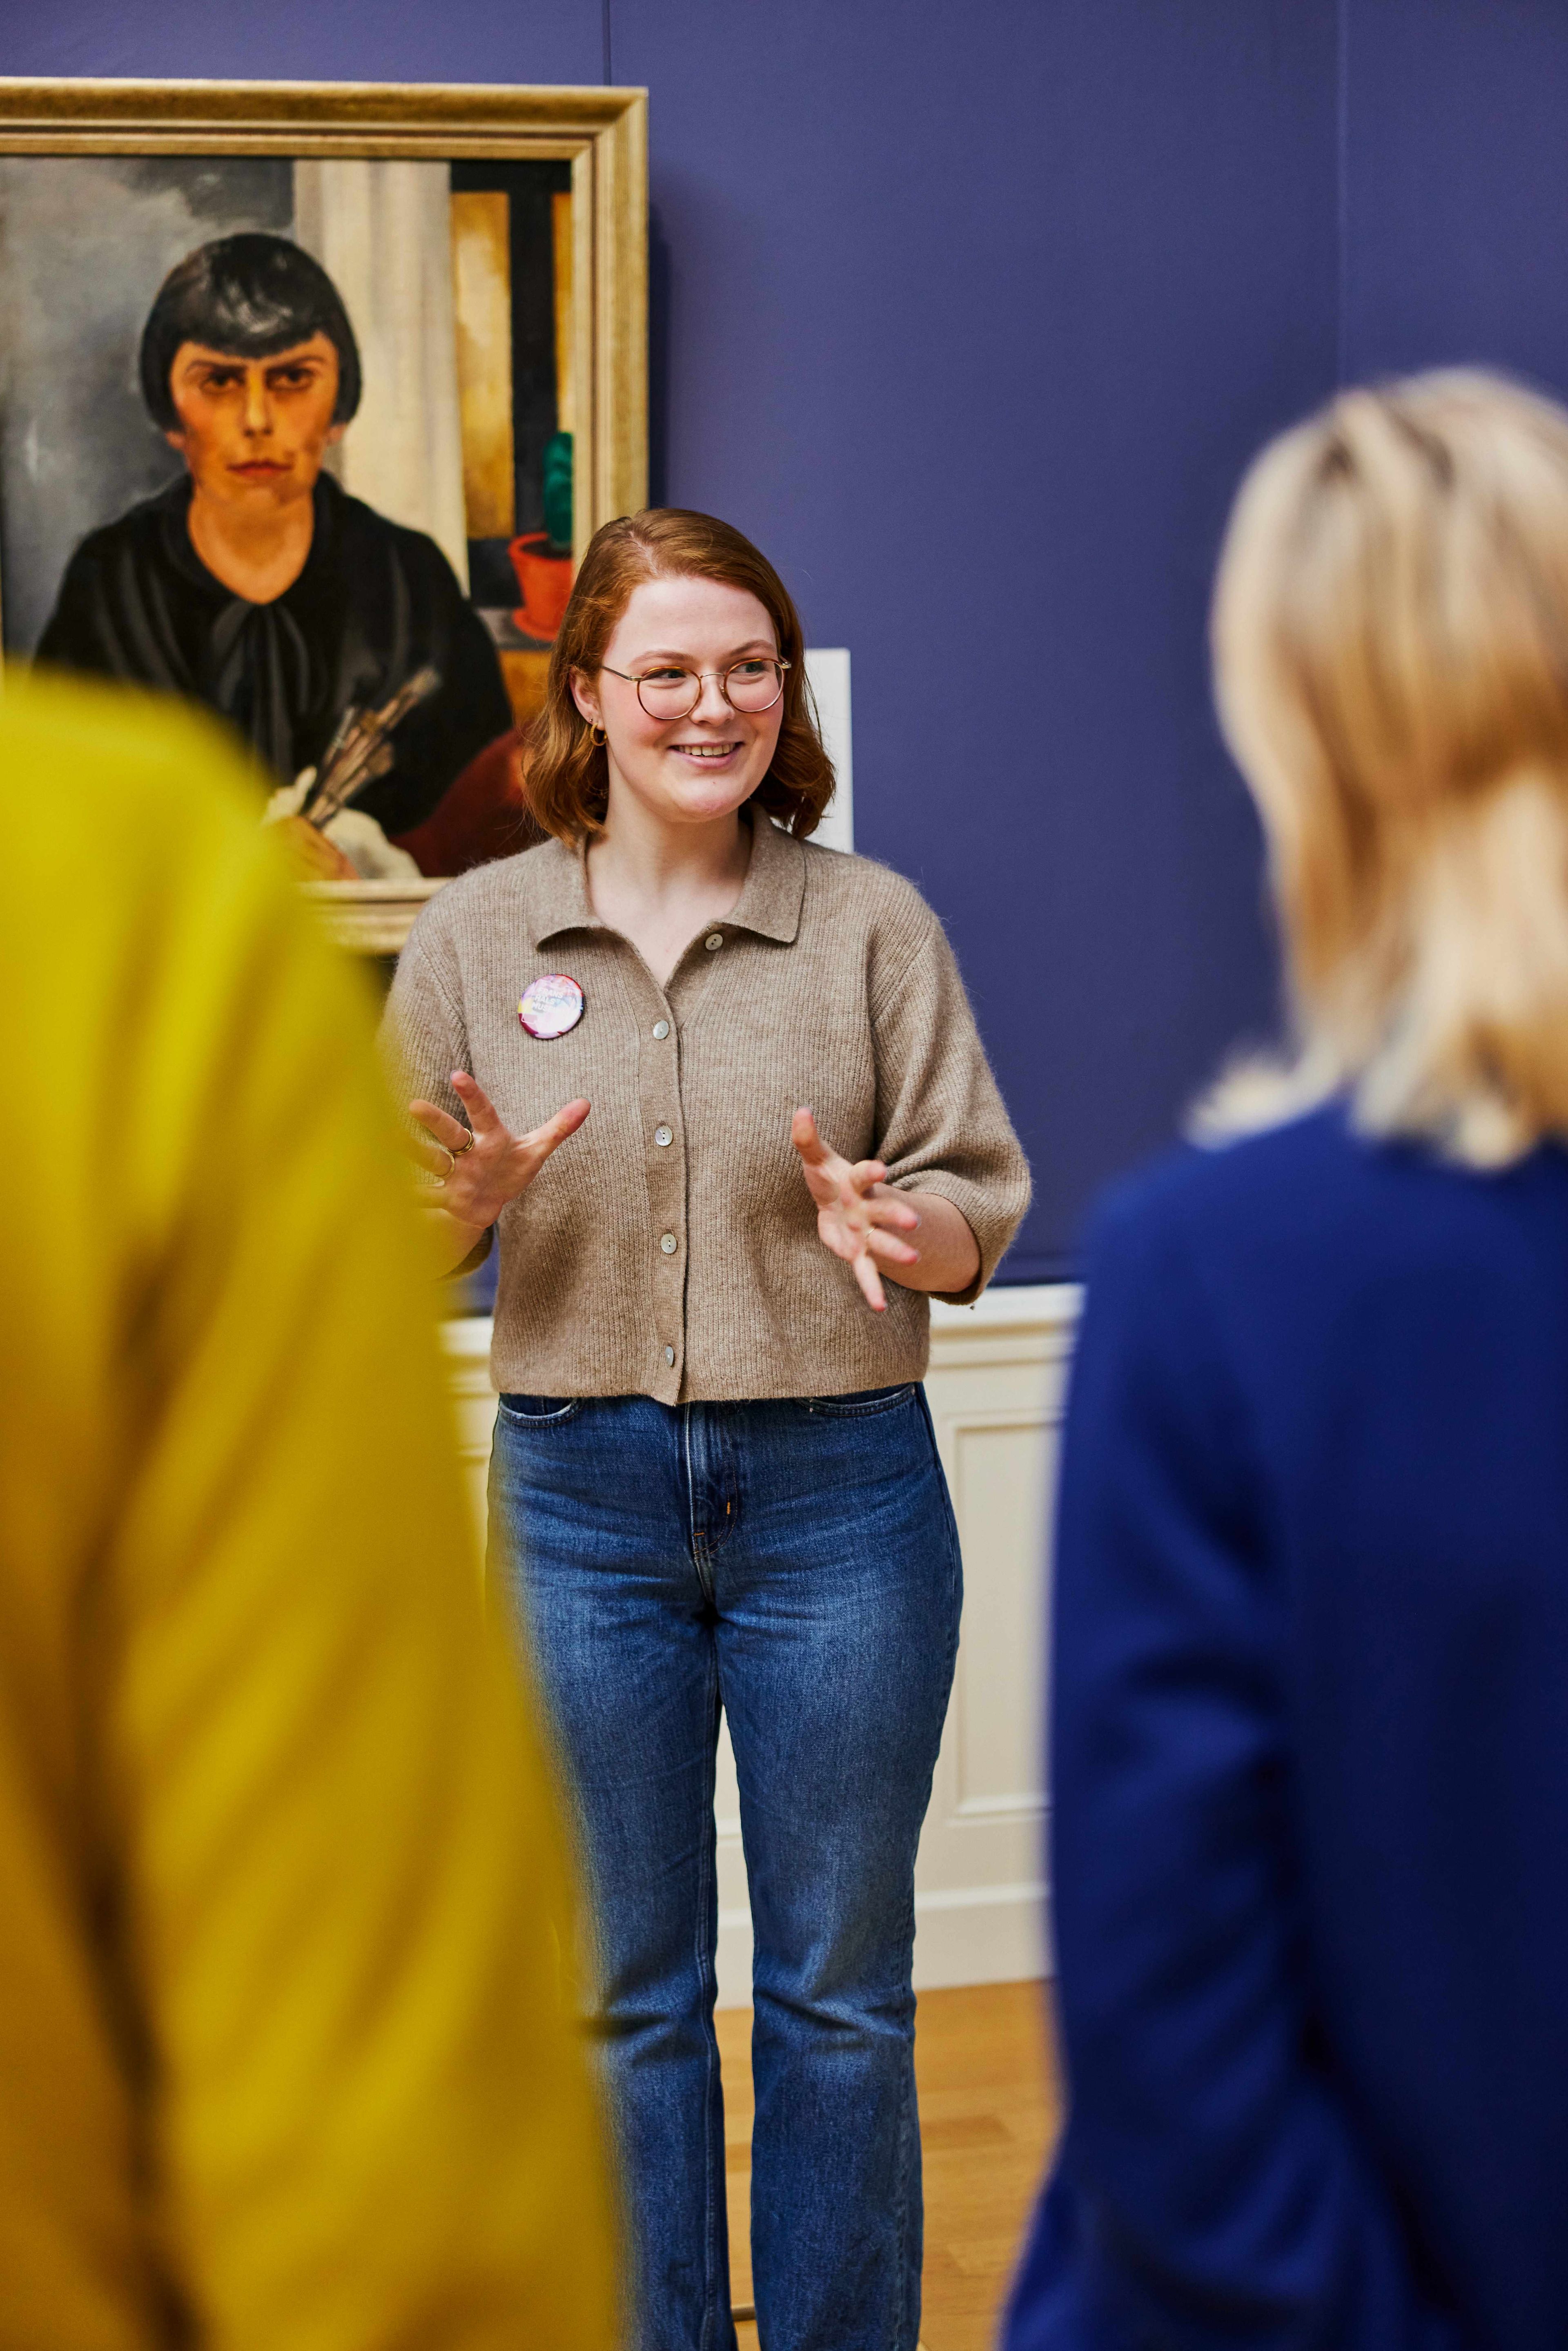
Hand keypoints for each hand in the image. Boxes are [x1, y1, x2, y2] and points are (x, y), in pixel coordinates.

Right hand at [409, 1072, 589, 1232]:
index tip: (458, 1075)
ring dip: (414, 1152)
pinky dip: (412, 1195)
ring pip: (431, 1159)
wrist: (486, 1204)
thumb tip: (586, 1103)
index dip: (472, 1095)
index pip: (482, 1112)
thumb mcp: (536, 1152)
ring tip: (390, 1140)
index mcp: (490, 1138)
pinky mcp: (442, 1197)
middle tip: (414, 1105)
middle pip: (450, 1133)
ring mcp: (451, 1173)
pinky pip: (425, 1195)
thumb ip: (558, 1128)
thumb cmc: (510, 1170)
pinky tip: (394, 1191)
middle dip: (434, 1120)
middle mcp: (466, 1151)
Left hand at [791, 1107, 919, 1311]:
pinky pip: (866, 1272)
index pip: (865, 1175)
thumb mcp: (816, 1159)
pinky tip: (880, 1307)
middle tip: (914, 1222)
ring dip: (897, 1250)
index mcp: (857, 1183)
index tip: (881, 1169)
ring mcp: (866, 1233)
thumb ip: (806, 1138)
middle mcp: (867, 1209)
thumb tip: (800, 1110)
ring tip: (913, 1260)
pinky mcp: (858, 1253)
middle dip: (897, 1216)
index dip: (872, 1171)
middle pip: (884, 1211)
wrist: (837, 1205)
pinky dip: (872, 1289)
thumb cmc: (828, 1179)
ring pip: (883, 1243)